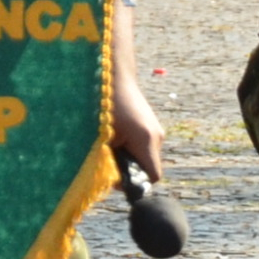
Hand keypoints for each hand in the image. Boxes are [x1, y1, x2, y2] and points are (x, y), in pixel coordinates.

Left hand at [112, 63, 161, 181]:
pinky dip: (131, 147)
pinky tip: (116, 136)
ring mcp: (156, 130)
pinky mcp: (151, 125)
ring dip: (129, 157)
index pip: (152, 176)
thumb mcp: (102, 136)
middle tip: (108, 159)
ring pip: (146, 156)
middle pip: (149, 167)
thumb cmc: (104, 104)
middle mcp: (156, 136)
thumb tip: (110, 180)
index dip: (136, 183)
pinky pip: (144, 146)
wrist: (114, 75)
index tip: (117, 178)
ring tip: (110, 144)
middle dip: (129, 169)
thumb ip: (108, 160)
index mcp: (147, 140)